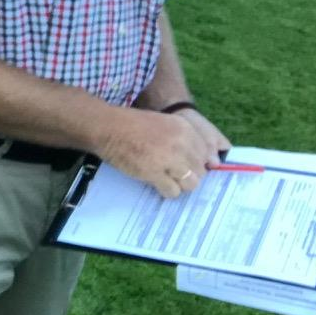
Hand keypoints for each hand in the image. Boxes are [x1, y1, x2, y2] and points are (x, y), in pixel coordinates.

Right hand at [97, 110, 223, 198]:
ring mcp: (168, 159)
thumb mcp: (164, 123)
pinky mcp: (154, 173)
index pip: (206, 154)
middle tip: (173, 172)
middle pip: (200, 170)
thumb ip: (185, 139)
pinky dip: (166, 190)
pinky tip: (157, 183)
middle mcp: (180, 143)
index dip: (197, 162)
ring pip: (191, 183)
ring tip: (166, 179)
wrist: (107, 127)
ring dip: (180, 184)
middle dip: (188, 174)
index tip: (186, 165)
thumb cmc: (133, 125)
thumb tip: (208, 162)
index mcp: (184, 128)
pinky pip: (173, 191)